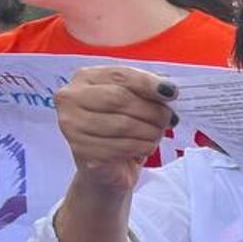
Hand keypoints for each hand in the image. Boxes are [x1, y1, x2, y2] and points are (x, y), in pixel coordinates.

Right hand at [54, 66, 177, 193]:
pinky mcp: (82, 150)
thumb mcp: (133, 101)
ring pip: (124, 125)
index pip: (119, 75)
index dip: (148, 83)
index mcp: (84, 78)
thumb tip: (168, 90)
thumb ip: (146, 91)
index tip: (172, 92)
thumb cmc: (121, 126)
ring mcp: (72, 124)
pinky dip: (143, 147)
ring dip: (151, 131)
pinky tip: (145, 146)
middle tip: (169, 119)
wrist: (108, 165)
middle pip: (120, 99)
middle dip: (152, 110)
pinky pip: (123, 146)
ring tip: (157, 133)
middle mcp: (71, 98)